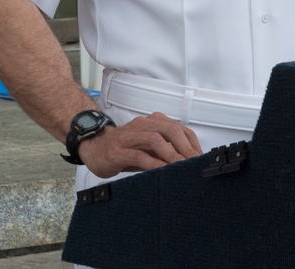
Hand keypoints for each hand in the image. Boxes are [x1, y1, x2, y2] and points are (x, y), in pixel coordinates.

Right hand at [77, 111, 202, 177]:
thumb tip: (188, 162)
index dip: (192, 143)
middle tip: (195, 163)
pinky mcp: (119, 151)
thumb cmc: (124, 149)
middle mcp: (142, 126)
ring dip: (171, 154)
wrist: (94, 147)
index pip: (178, 128)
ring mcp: (129, 137)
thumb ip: (165, 151)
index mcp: (152, 122)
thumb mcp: (147, 148)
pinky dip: (153, 163)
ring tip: (181, 167)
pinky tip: (162, 171)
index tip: (200, 158)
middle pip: (170, 129)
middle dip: (185, 147)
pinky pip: (139, 155)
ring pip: (155, 139)